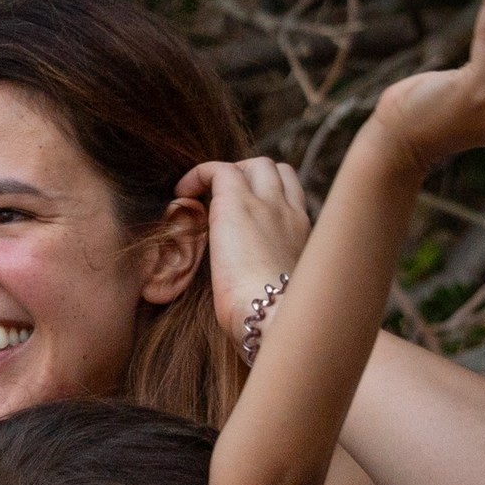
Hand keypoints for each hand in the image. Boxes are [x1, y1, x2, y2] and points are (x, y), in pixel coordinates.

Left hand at [174, 156, 310, 345]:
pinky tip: (181, 193)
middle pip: (276, 171)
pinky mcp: (238, 203)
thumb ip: (267, 284)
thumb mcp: (277, 296)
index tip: (241, 213)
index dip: (266, 194)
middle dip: (247, 175)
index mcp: (303, 236)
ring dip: (227, 172)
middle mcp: (290, 214)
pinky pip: (217, 169)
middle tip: (217, 197)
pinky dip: (198, 174)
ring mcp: (267, 205)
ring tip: (200, 194)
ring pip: (254, 164)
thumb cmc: (272, 320)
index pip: (290, 196)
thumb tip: (249, 299)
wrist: (273, 317)